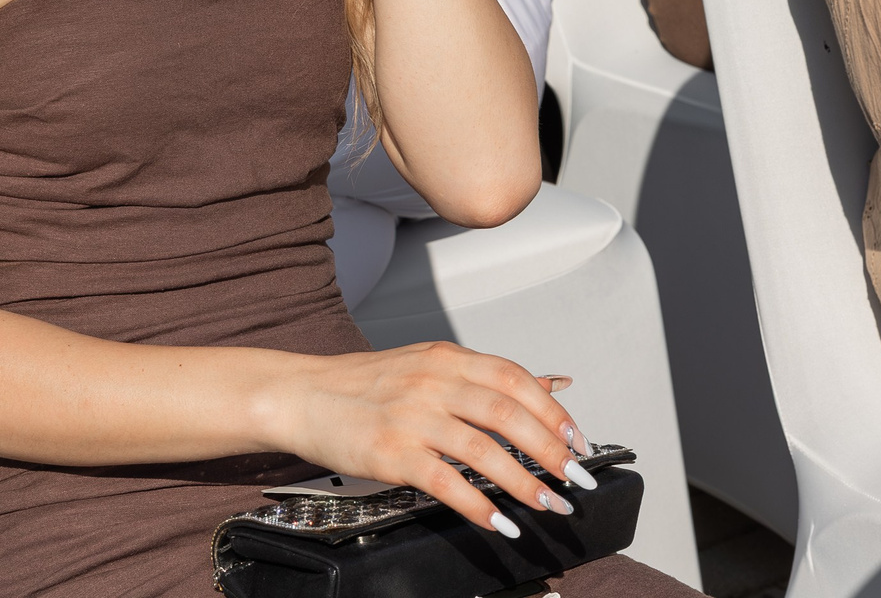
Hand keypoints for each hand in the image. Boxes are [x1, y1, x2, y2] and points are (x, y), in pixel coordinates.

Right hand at [261, 343, 599, 530]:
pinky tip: (498, 520)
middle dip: (552, 451)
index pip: (515, 379)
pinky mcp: (391, 452)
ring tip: (548, 505)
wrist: (302, 395)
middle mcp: (433, 381)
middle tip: (577, 479)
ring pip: (484, 450)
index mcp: (447, 358)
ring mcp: (412, 416)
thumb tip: (554, 381)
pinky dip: (477, 504)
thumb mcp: (429, 364)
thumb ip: (489, 377)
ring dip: (524, 483)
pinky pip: (445, 482)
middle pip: (509, 413)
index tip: (578, 442)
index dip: (554, 412)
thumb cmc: (364, 384)